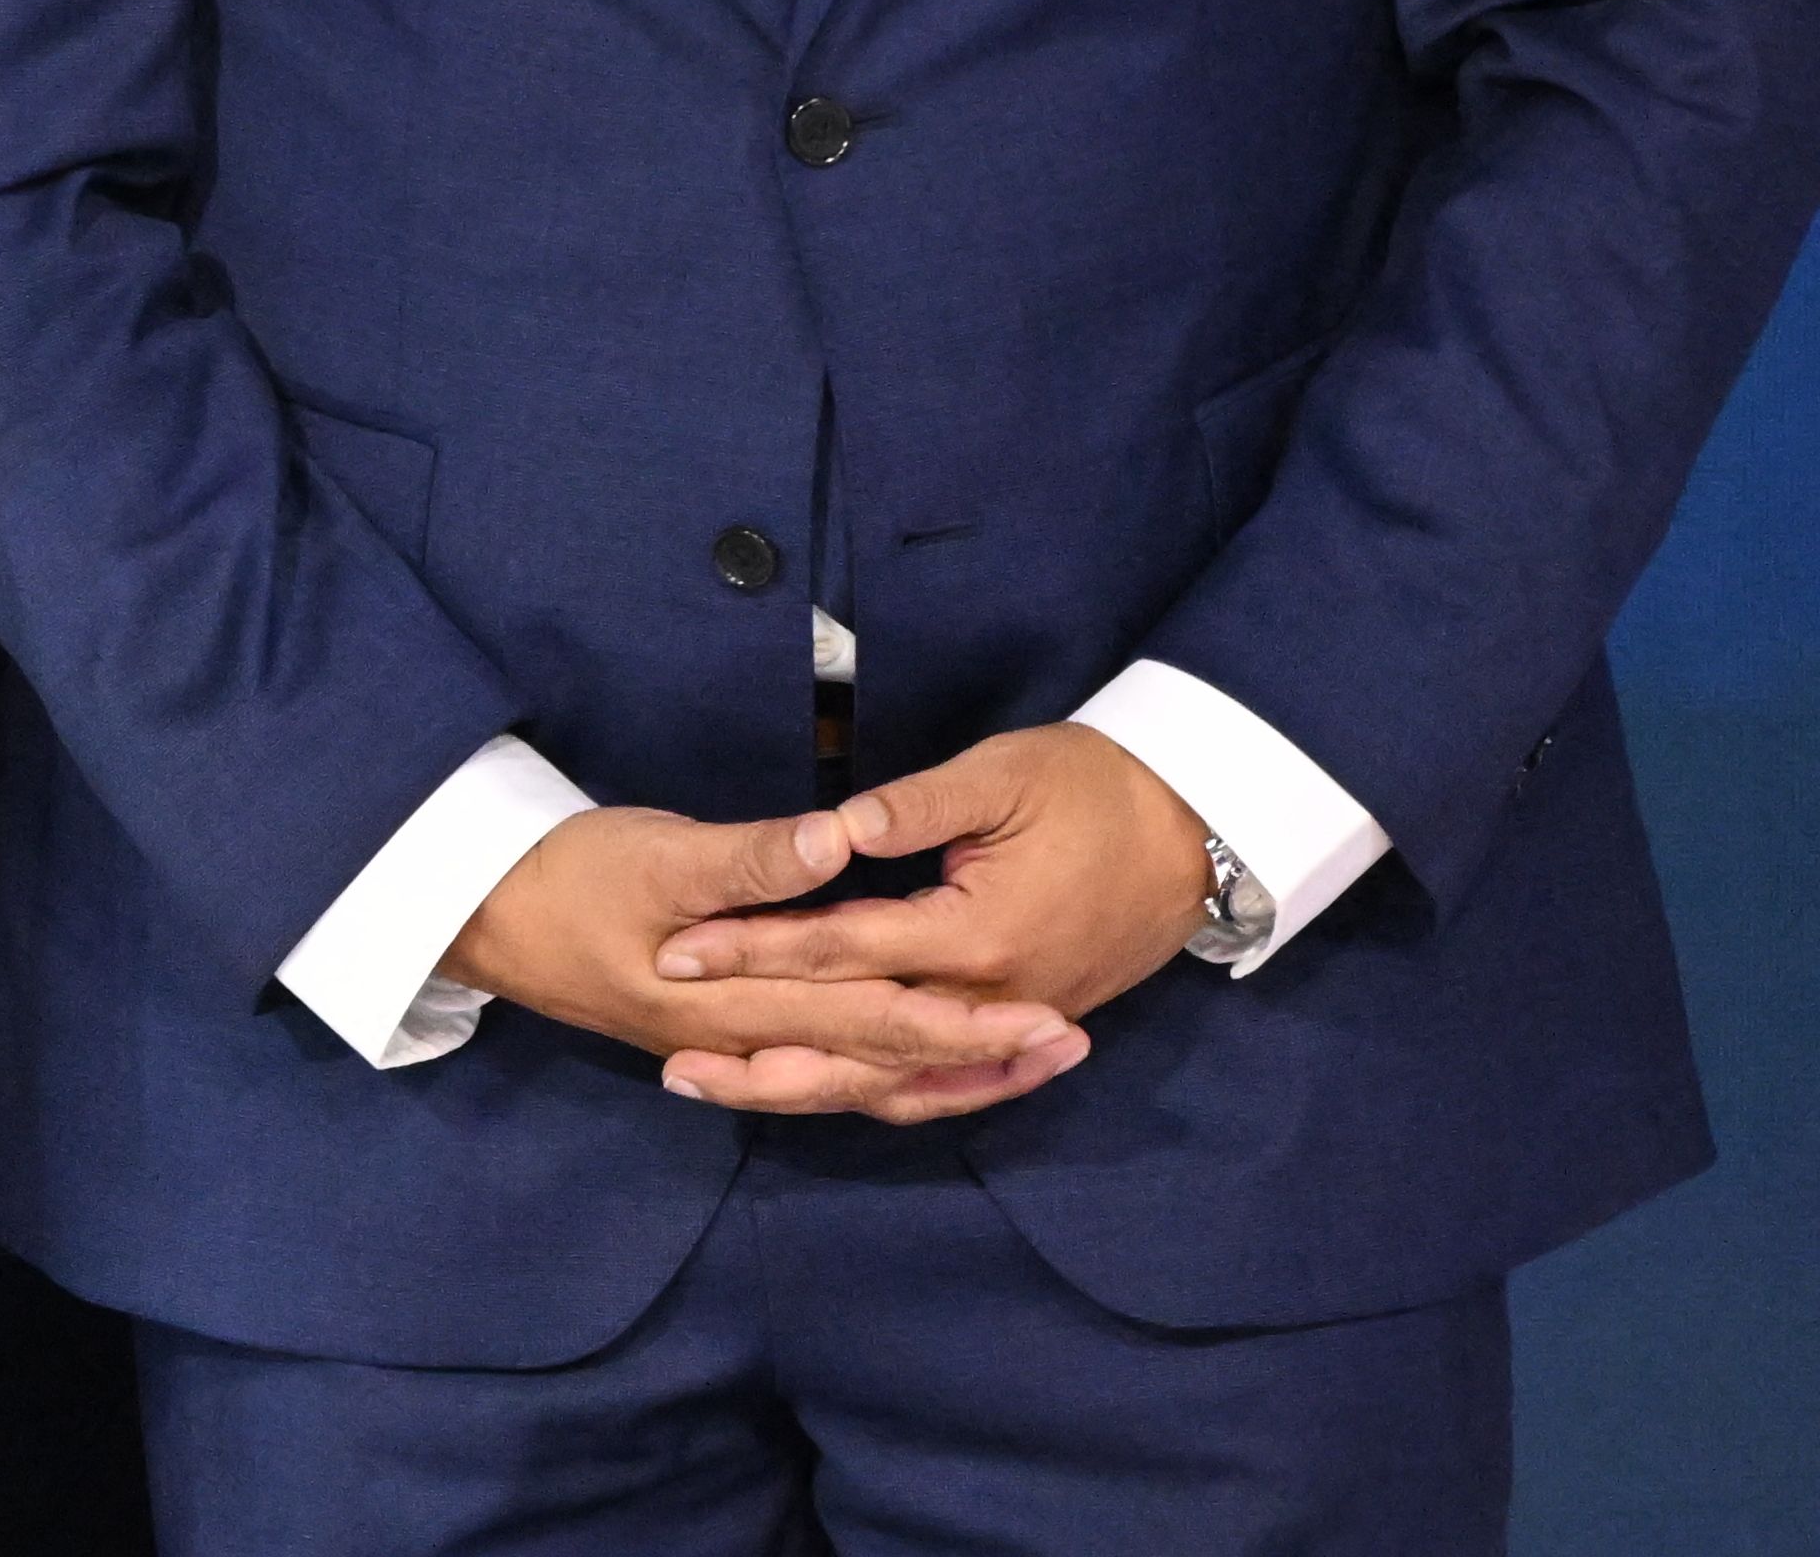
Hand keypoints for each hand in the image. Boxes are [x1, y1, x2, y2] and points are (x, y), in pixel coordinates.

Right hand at [446, 796, 1088, 1123]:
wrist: (481, 915)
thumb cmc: (564, 874)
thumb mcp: (653, 852)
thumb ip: (750, 858)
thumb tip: (838, 841)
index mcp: (742, 1001)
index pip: (877, 1020)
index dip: (967, 1023)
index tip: (1046, 1015)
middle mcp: (749, 1041)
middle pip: (883, 1063)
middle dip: (979, 1058)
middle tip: (1068, 1047)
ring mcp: (734, 1047)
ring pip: (858, 1083)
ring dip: (942, 1078)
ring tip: (1019, 1069)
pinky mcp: (723, 1036)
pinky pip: (824, 1075)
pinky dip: (883, 1079)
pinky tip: (914, 1075)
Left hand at [655, 722, 1205, 1103]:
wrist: (1198, 828)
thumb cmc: (1091, 786)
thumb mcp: (998, 778)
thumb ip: (910, 810)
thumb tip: (831, 831)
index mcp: (976, 934)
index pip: (839, 951)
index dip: (753, 952)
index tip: (676, 954)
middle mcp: (993, 996)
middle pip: (860, 1038)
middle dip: (765, 1049)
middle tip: (675, 1064)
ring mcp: (1016, 1019)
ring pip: (903, 1076)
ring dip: (817, 1089)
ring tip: (730, 1091)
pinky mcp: (1030, 1022)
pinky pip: (950, 1079)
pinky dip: (890, 1092)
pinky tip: (834, 1094)